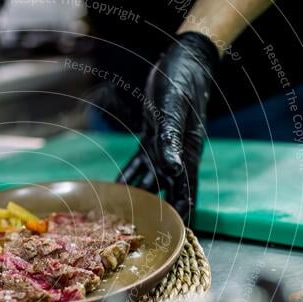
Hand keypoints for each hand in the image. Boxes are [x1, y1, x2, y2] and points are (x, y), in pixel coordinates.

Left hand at [117, 32, 219, 222]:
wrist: (182, 61)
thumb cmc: (182, 84)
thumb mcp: (172, 113)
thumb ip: (172, 142)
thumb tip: (174, 171)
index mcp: (187, 155)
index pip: (187, 194)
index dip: (183, 216)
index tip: (177, 240)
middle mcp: (177, 157)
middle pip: (169, 194)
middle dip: (160, 215)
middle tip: (146, 238)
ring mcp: (164, 149)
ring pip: (151, 182)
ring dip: (140, 199)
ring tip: (125, 220)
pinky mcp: (152, 139)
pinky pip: (139, 166)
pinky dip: (128, 178)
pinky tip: (115, 190)